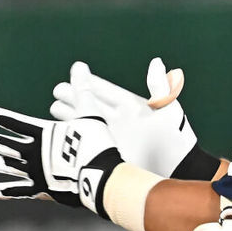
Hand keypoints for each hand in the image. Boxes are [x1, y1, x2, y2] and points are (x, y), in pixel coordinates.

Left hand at [0, 102, 122, 216]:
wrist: (103, 177)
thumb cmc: (98, 144)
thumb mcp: (91, 114)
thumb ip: (82, 90)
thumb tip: (79, 65)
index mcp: (43, 133)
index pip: (11, 121)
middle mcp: (33, 152)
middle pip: (0, 143)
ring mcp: (35, 172)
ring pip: (2, 166)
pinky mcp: (41, 189)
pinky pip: (17, 191)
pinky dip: (1, 190)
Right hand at [49, 58, 202, 177]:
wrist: (177, 169)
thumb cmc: (177, 137)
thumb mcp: (169, 109)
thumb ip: (159, 87)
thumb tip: (157, 61)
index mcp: (130, 106)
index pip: (105, 90)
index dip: (90, 82)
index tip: (76, 71)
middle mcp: (119, 120)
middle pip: (92, 105)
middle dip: (74, 97)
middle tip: (58, 90)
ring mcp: (113, 137)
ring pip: (86, 123)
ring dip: (70, 115)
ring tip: (55, 108)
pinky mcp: (109, 154)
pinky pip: (87, 143)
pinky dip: (74, 137)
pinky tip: (62, 133)